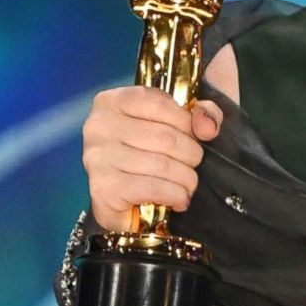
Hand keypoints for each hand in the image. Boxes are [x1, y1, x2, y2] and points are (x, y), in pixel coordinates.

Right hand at [80, 86, 223, 231]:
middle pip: (166, 137)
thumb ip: (201, 113)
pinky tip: (179, 199)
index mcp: (113, 101)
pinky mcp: (103, 188)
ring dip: (187, 179)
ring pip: (163, 165)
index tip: (194, 137)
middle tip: (191, 166)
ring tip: (188, 185)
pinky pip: (154, 188)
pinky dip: (176, 195)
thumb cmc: (148, 156)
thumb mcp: (176, 122)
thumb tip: (208, 127)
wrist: (123, 204)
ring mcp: (97, 157)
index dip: (187, 123)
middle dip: (191, 155)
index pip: (161, 104)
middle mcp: (99, 126)